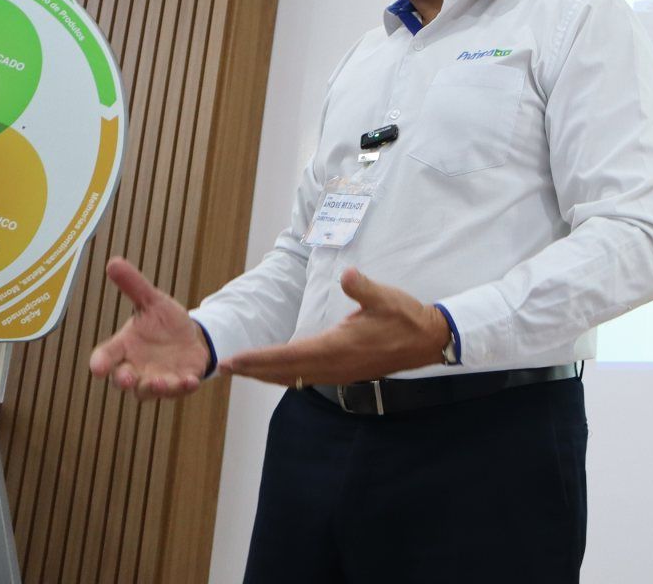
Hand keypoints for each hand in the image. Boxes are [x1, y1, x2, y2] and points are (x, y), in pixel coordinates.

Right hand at [88, 257, 210, 399]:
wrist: (191, 335)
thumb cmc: (163, 322)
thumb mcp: (152, 301)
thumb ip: (134, 285)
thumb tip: (113, 261)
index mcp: (124, 346)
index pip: (106, 356)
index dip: (100, 362)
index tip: (97, 368)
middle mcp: (136, 367)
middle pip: (123, 379)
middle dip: (123, 380)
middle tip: (125, 379)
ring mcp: (157, 378)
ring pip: (149, 390)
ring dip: (155, 387)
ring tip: (161, 382)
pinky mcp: (179, 382)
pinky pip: (179, 389)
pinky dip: (184, 387)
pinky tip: (191, 381)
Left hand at [221, 269, 447, 386]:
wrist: (428, 341)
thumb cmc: (405, 318)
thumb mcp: (385, 298)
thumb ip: (363, 288)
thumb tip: (348, 274)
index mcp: (336, 348)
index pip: (287, 357)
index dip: (257, 359)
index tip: (232, 360)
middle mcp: (333, 366)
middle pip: (283, 373)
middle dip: (253, 370)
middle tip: (224, 367)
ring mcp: (339, 373)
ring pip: (293, 379)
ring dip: (267, 375)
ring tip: (245, 370)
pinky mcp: (344, 374)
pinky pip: (306, 379)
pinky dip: (286, 376)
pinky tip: (280, 371)